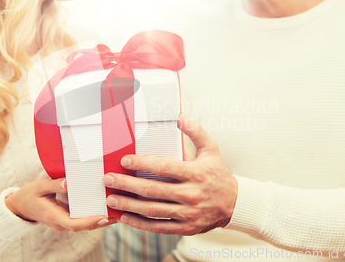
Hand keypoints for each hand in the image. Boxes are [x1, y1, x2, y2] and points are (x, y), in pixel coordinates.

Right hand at [5, 178, 114, 231]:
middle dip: (103, 222)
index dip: (90, 221)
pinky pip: (83, 219)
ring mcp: (64, 222)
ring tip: (119, 212)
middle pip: (85, 226)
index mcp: (54, 216)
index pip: (74, 224)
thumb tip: (69, 182)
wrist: (19, 206)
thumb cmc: (28, 195)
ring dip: (102, 220)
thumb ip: (54, 185)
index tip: (104, 217)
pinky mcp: (67, 218)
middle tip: (120, 214)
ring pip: (86, 224)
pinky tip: (107, 208)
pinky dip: (95, 215)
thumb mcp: (38, 187)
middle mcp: (61, 223)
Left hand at [102, 115, 237, 234]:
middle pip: (153, 190)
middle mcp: (190, 194)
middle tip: (109, 179)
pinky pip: (158, 227)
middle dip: (127, 184)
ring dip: (129, 204)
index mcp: (195, 174)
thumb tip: (180, 116)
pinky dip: (140, 223)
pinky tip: (125, 217)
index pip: (164, 168)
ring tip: (112, 198)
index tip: (124, 160)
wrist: (235, 204)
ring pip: (152, 210)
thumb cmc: (219, 175)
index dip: (142, 164)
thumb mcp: (212, 150)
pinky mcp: (185, 228)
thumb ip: (196, 132)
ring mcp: (187, 213)